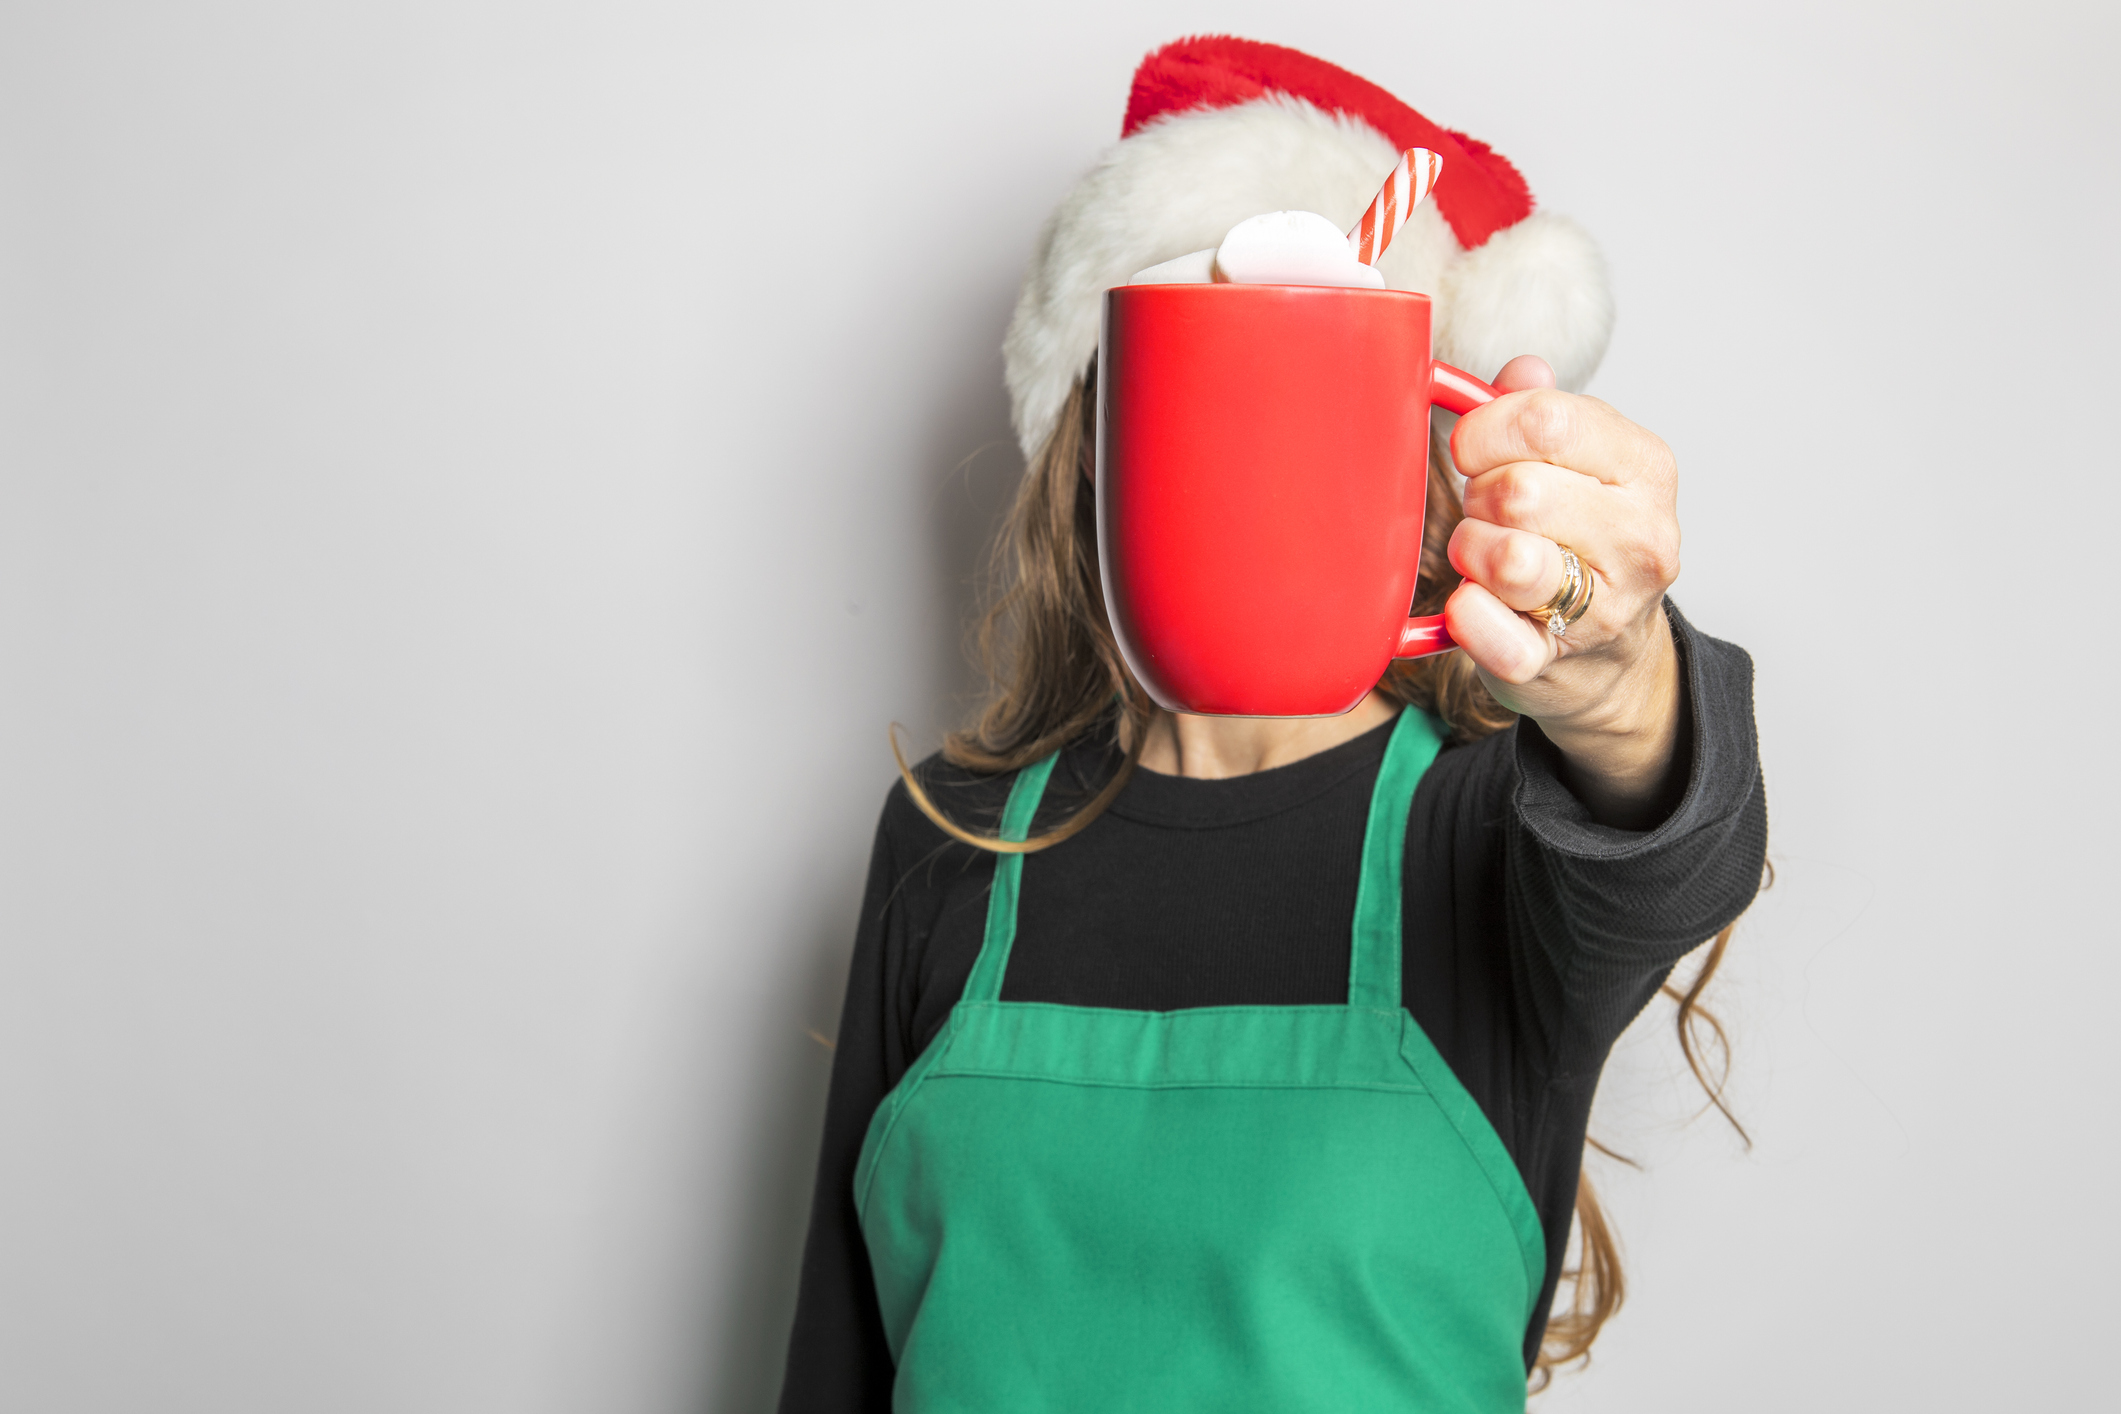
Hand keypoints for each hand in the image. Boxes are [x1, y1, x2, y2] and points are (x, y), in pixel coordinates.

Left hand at [1442, 356, 1684, 827]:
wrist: (1605, 654)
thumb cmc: (1577, 542)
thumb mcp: (1576, 464)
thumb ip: (1542, 413)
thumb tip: (1522, 370)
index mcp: (1643, 467)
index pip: (1546, 420)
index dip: (1485, 429)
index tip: (1471, 449)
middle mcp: (1640, 535)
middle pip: (1520, 490)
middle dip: (1479, 496)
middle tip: (1484, 511)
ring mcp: (1607, 605)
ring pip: (1509, 559)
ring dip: (1471, 551)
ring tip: (1479, 554)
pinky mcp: (1555, 661)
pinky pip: (1494, 636)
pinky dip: (1467, 617)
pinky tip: (1467, 605)